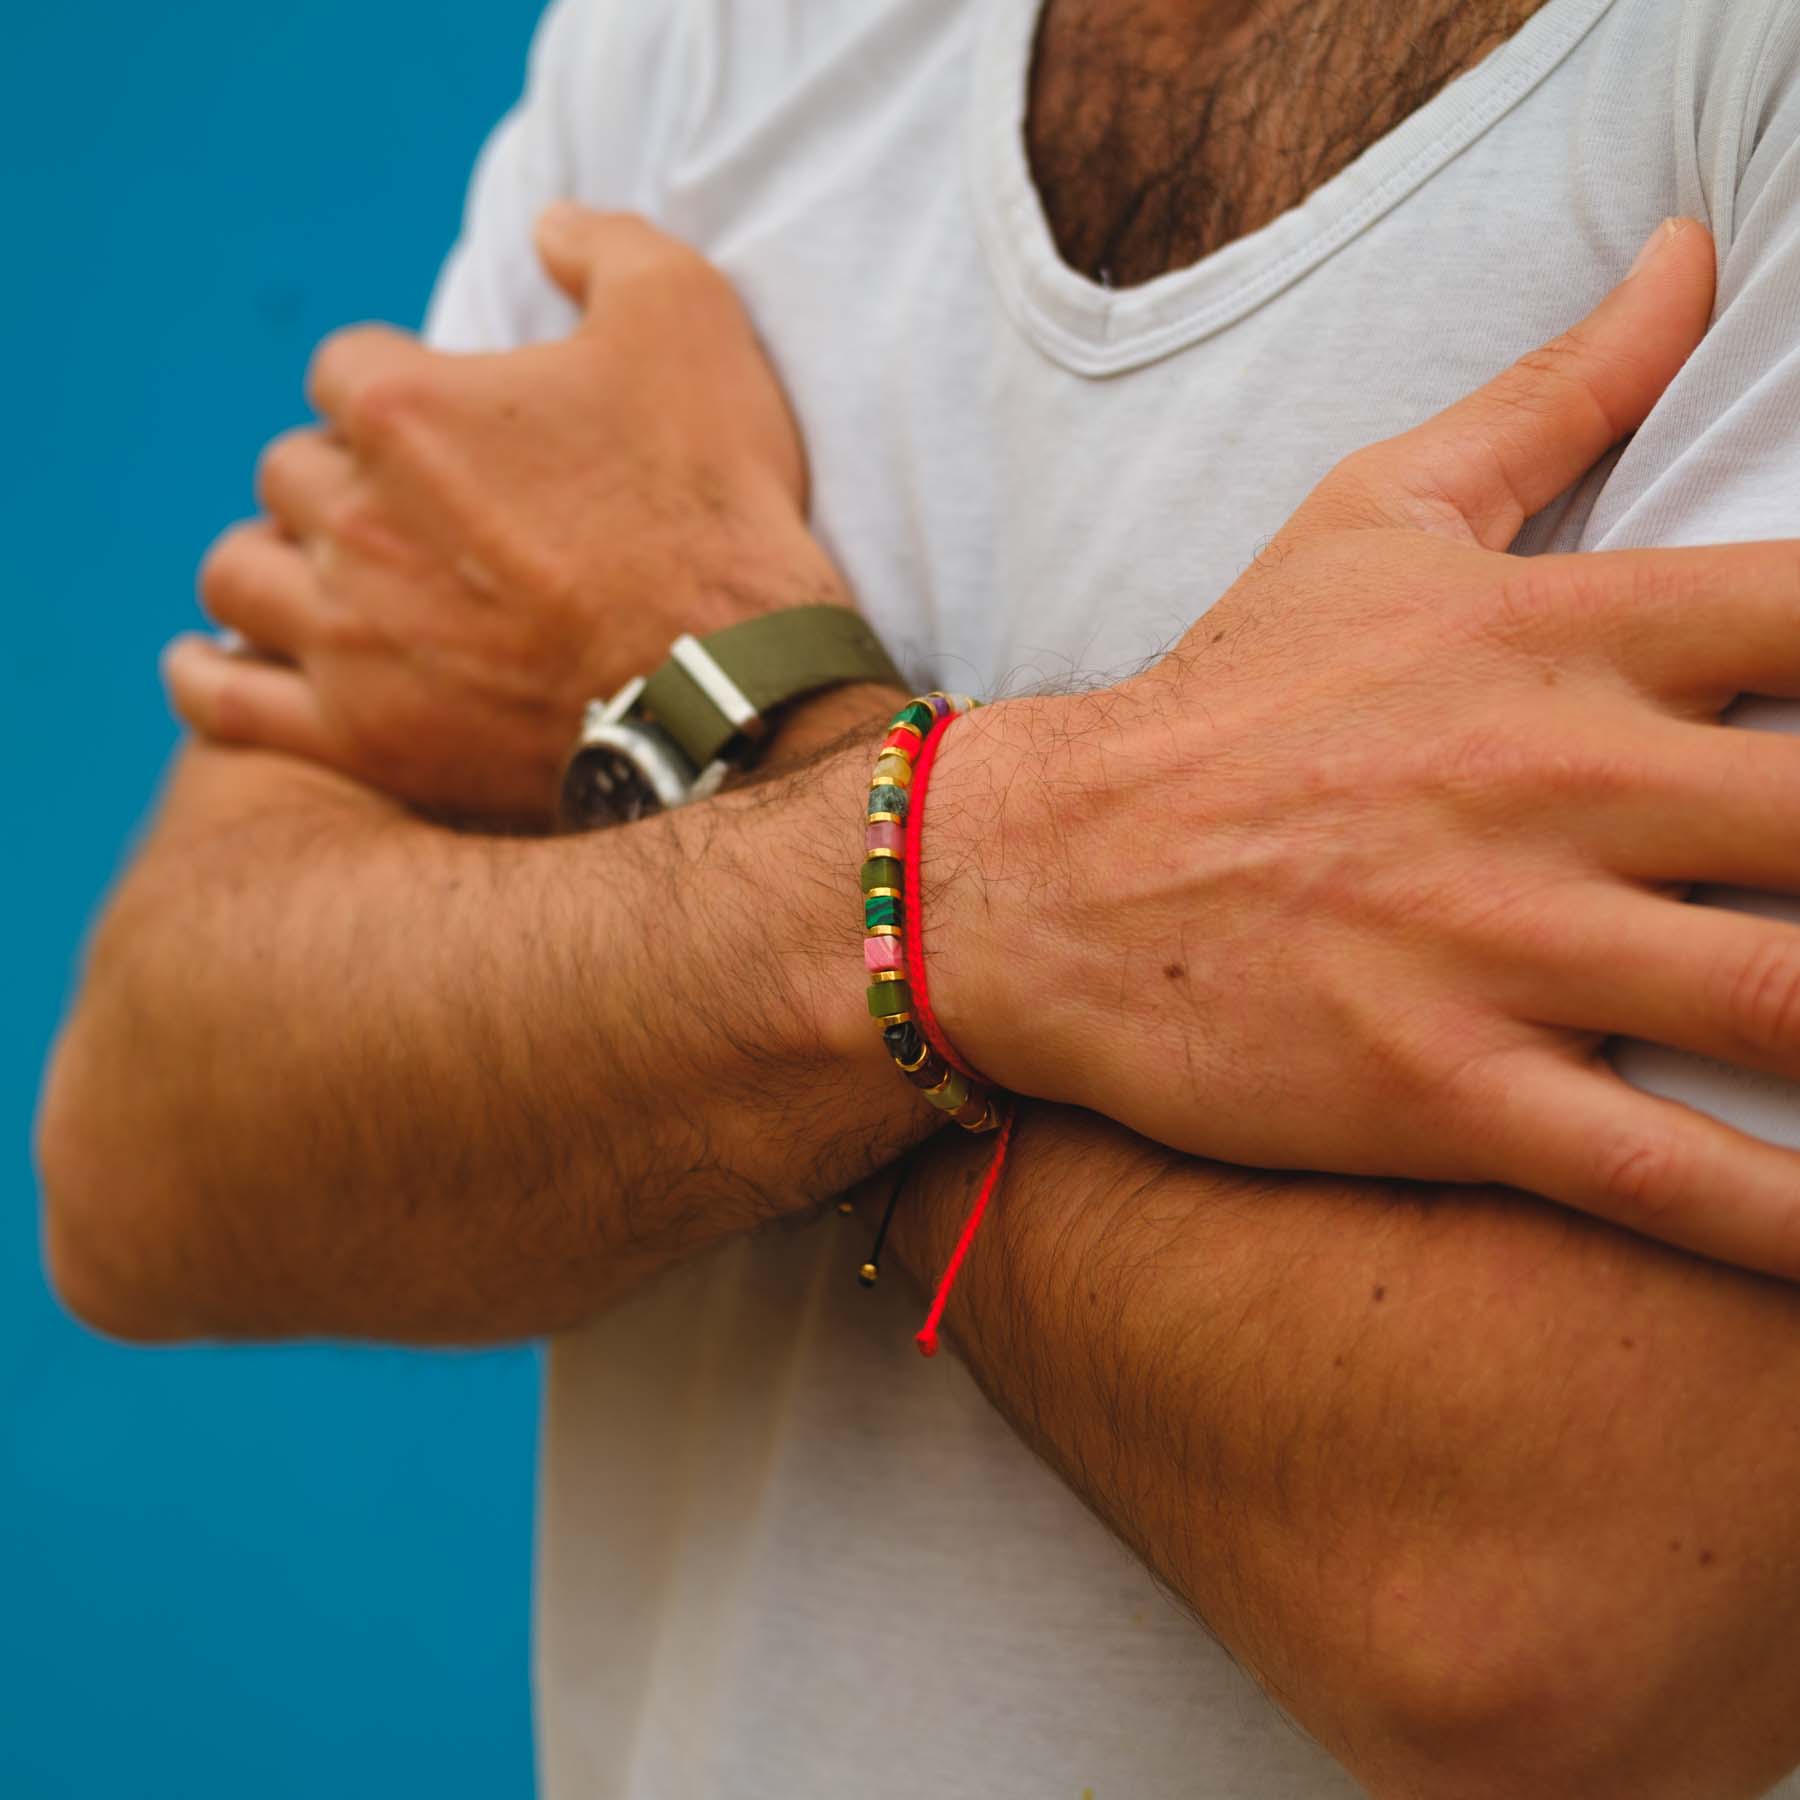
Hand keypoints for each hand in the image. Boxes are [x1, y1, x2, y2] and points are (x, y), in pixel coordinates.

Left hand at [167, 207, 849, 825]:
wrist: (736, 684)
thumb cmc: (714, 505)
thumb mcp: (690, 321)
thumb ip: (606, 246)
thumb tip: (547, 227)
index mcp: (404, 410)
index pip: (344, 371)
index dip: (396, 396)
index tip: (450, 435)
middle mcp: (352, 518)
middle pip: (289, 474)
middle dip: (343, 484)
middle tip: (415, 519)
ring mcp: (348, 634)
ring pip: (239, 575)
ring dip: (273, 564)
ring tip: (321, 580)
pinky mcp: (360, 734)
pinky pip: (228, 703)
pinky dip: (211, 679)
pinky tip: (216, 663)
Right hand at [932, 219, 1799, 1276]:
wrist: (1046, 874)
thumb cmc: (1226, 699)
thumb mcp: (1374, 514)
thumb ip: (1558, 393)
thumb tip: (1694, 255)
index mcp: (1560, 631)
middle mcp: (1552, 780)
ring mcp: (1498, 941)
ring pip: (1791, 1007)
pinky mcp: (1440, 1087)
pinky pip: (1661, 1172)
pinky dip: (1782, 1223)